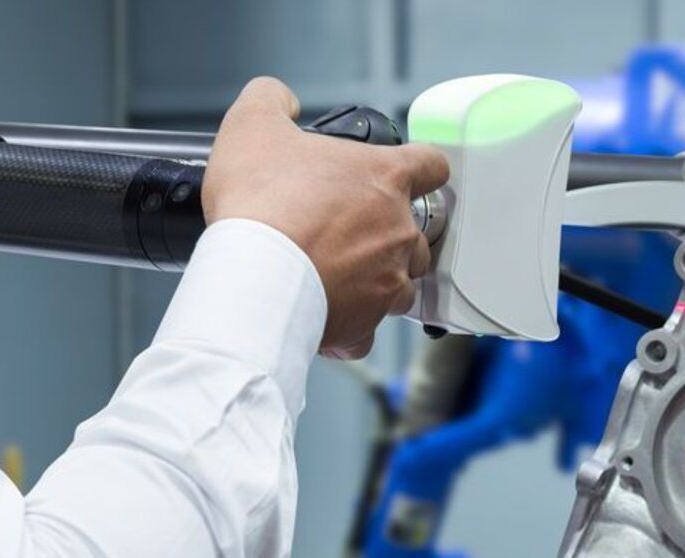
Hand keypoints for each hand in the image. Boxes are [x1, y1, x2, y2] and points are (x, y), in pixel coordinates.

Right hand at [203, 77, 448, 358]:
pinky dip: (352, 327)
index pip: (432, 165)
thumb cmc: (259, 202)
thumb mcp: (254, 125)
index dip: (421, 168)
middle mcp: (398, 232)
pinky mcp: (366, 325)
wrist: (252, 274)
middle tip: (346, 233)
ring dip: (375, 281)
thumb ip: (272, 100)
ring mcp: (387, 282)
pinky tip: (327, 318)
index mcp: (385, 179)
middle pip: (416, 234)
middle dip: (387, 235)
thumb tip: (280, 99)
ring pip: (399, 285)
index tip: (407, 175)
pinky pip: (368, 331)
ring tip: (334, 276)